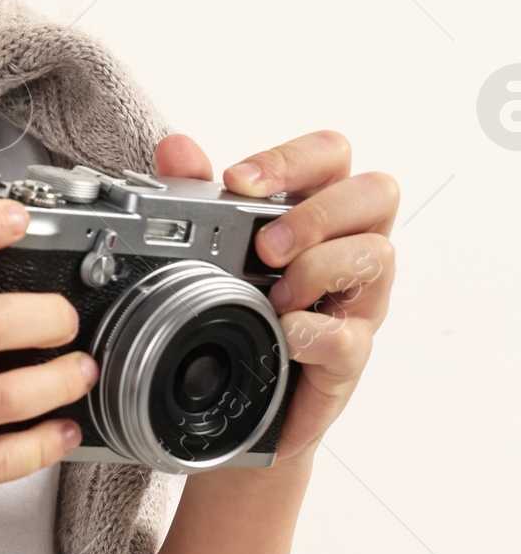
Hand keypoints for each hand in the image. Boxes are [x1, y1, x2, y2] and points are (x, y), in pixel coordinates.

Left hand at [154, 129, 397, 460]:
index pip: (330, 155)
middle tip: (266, 246)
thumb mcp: (212, 250)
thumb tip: (177, 149)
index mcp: (318, 210)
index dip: (290, 159)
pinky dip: (312, 333)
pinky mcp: (349, 356)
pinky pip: (351, 337)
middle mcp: (350, 247)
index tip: (239, 181)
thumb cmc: (239, 312)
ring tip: (273, 296)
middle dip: (317, 212)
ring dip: (317, 268)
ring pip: (377, 255)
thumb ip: (195, 196)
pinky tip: (281, 335)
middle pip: (376, 192)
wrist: (237, 404)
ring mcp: (358, 301)